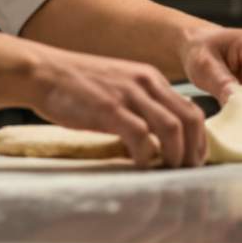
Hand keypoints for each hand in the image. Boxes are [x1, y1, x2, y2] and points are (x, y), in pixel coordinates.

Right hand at [28, 45, 207, 167]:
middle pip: (190, 119)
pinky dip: (147, 155)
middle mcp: (144, 82)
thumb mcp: (117, 86)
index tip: (193, 158)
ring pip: (173, 128)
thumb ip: (140, 104)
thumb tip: (157, 138)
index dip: (198, 138)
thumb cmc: (75, 84)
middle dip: (194, 150)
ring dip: (176, 156)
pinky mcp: (109, 108)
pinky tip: (141, 164)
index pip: (190, 108)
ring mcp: (127, 94)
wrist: (43, 71)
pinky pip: (142, 136)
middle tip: (187, 170)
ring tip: (168, 171)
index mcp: (149, 77)